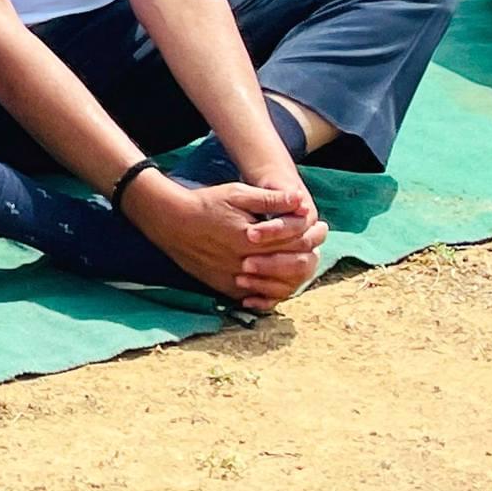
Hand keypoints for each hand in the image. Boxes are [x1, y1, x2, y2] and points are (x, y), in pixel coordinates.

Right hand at [127, 173, 324, 311]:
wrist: (170, 222)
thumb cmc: (205, 204)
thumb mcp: (236, 194)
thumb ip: (268, 199)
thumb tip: (299, 200)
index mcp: (251, 239)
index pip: (292, 239)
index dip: (310, 232)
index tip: (320, 226)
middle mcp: (245, 263)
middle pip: (289, 264)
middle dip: (308, 252)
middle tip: (319, 244)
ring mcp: (236, 279)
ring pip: (277, 285)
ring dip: (295, 273)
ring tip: (303, 260)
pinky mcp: (227, 288)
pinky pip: (258, 296)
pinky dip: (273, 289)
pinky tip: (281, 279)